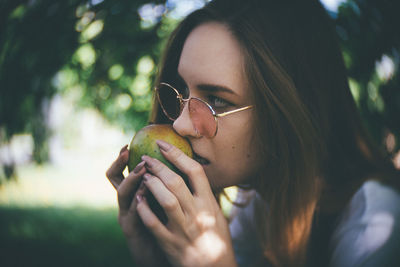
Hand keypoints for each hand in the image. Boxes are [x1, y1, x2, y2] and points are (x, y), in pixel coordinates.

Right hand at [106, 145, 169, 266]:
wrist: (156, 252)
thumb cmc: (161, 222)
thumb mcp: (159, 198)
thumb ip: (162, 182)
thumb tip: (175, 157)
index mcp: (132, 191)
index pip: (121, 170)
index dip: (120, 157)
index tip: (126, 144)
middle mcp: (126, 201)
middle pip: (115, 178)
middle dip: (121, 163)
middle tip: (128, 152)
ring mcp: (126, 215)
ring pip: (123, 194)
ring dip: (131, 179)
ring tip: (142, 169)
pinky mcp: (132, 229)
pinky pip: (133, 214)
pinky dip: (139, 203)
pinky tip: (146, 194)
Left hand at [136, 140, 236, 266]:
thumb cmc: (216, 238)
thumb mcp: (215, 213)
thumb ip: (204, 194)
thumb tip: (191, 172)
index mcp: (208, 203)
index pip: (195, 172)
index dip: (178, 155)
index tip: (164, 145)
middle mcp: (197, 213)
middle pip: (177, 182)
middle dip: (158, 166)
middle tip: (147, 157)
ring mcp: (184, 228)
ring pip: (166, 200)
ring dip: (152, 185)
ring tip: (142, 175)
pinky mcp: (171, 243)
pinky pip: (154, 224)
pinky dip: (144, 210)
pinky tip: (137, 200)